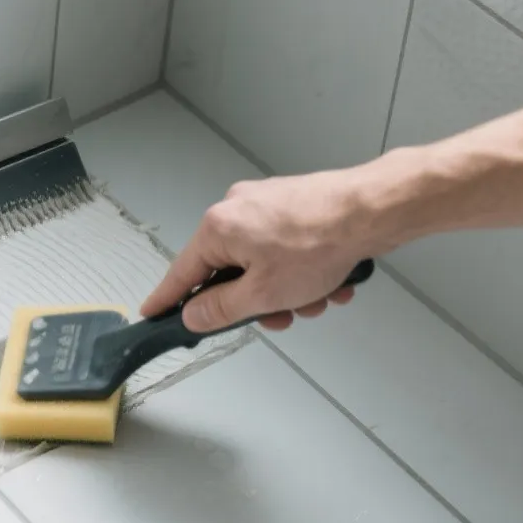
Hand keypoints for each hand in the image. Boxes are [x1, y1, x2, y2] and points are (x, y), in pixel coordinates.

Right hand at [142, 171, 381, 332]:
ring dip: (288, 291)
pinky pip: (287, 249)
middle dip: (258, 302)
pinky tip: (333, 284)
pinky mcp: (295, 205)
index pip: (183, 273)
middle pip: (231, 272)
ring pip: (264, 264)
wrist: (371, 210)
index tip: (152, 314)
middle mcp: (237, 209)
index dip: (168, 299)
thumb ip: (221, 309)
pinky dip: (304, 271)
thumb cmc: (315, 248)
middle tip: (283, 318)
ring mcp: (267, 204)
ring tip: (319, 300)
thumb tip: (192, 314)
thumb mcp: (262, 294)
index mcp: (219, 228)